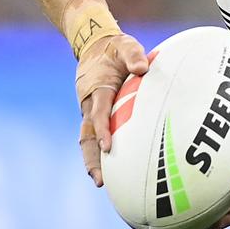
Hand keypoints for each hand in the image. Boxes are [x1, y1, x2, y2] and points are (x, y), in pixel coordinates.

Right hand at [76, 34, 148, 186]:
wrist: (95, 46)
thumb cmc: (115, 48)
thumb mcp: (125, 45)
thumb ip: (134, 55)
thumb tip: (143, 68)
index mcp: (97, 88)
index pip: (98, 113)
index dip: (102, 130)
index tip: (108, 146)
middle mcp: (90, 103)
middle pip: (86, 135)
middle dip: (92, 157)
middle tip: (99, 180)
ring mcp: (90, 110)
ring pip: (87, 139)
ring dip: (93, 159)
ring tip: (101, 182)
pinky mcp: (95, 113)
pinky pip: (95, 134)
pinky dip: (99, 150)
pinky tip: (113, 167)